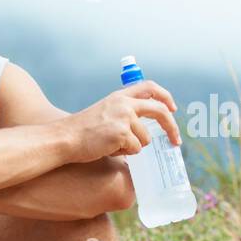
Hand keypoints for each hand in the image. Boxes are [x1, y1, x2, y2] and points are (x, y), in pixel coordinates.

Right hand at [63, 80, 179, 161]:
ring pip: (145, 138)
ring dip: (134, 146)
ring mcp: (124, 118)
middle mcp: (124, 104)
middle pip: (159, 111)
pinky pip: (135, 149)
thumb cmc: (81, 131)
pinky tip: (108, 149)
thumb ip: (124, 114)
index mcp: (119, 96)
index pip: (150, 87)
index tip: (173, 108)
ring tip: (112, 145)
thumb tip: (146, 130)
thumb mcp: (104, 112)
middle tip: (176, 140)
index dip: (165, 97)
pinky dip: (125, 152)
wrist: (64, 138)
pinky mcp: (122, 133)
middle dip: (172, 127)